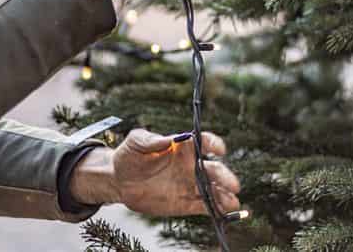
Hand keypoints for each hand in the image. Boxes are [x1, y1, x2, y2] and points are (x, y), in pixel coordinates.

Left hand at [68, 128, 240, 216]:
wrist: (119, 180)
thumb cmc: (128, 155)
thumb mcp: (136, 142)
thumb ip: (151, 140)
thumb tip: (168, 139)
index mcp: (182, 147)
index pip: (203, 142)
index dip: (214, 144)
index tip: (219, 150)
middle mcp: (190, 165)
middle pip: (213, 169)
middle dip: (225, 176)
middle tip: (233, 184)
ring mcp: (189, 185)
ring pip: (213, 190)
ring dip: (225, 196)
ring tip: (233, 202)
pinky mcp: (184, 203)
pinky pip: (204, 206)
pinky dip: (216, 209)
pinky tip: (226, 212)